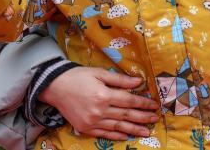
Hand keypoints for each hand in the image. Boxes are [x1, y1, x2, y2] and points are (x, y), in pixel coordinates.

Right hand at [39, 67, 159, 139]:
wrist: (55, 87)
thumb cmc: (78, 77)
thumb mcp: (99, 73)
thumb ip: (120, 79)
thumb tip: (139, 82)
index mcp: (104, 95)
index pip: (129, 101)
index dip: (143, 103)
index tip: (154, 105)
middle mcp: (99, 111)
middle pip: (126, 115)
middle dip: (142, 117)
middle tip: (155, 119)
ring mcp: (92, 122)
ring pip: (118, 126)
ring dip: (133, 129)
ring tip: (146, 132)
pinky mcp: (85, 128)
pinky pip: (104, 134)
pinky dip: (116, 135)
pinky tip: (126, 136)